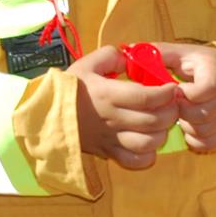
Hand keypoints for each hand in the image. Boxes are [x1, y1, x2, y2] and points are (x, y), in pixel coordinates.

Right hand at [69, 45, 178, 169]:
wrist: (44, 116)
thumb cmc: (67, 89)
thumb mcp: (87, 63)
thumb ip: (112, 56)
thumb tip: (132, 58)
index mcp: (108, 95)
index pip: (146, 97)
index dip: (166, 93)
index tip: (172, 87)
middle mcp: (112, 119)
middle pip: (153, 121)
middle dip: (170, 112)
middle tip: (171, 104)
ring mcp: (110, 139)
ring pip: (148, 143)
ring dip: (161, 133)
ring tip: (161, 123)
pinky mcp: (107, 152)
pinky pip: (135, 160)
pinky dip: (148, 154)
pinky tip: (148, 142)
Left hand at [161, 42, 215, 152]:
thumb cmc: (201, 64)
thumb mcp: (182, 53)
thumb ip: (158, 53)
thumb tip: (129, 52)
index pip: (207, 89)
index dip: (186, 94)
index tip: (177, 89)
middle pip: (203, 113)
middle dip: (183, 111)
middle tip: (176, 104)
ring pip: (204, 130)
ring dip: (187, 125)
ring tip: (183, 113)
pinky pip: (208, 142)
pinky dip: (194, 138)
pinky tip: (190, 125)